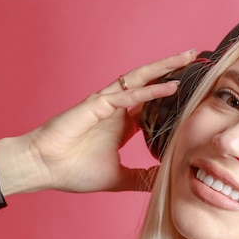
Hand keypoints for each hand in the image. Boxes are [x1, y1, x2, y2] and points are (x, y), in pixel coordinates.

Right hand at [0, 49, 196, 194]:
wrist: (41, 168)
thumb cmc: (72, 171)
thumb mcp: (118, 178)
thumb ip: (140, 177)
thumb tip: (162, 181)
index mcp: (123, 124)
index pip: (154, 103)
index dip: (173, 94)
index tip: (197, 88)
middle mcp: (117, 108)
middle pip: (150, 82)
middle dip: (174, 69)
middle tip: (197, 57)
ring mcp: (107, 104)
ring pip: (140, 80)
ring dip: (165, 68)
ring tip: (187, 57)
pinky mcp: (96, 106)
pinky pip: (128, 96)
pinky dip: (149, 91)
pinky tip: (170, 86)